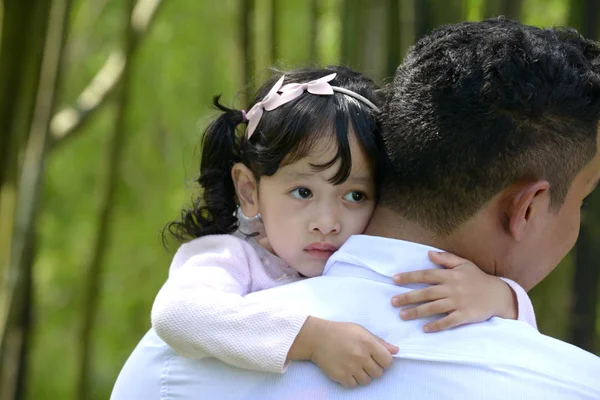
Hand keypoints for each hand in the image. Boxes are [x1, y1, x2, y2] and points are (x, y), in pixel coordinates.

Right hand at [288, 317, 398, 387]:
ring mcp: (351, 367)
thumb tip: (396, 351)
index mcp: (368, 343)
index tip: (377, 358)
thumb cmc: (341, 332)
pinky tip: (347, 370)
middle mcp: (361, 356)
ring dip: (363, 375)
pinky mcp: (341, 376)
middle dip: (373, 368)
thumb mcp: (361, 331)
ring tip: (354, 365)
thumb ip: (379, 342)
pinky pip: (354, 385)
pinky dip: (351, 380)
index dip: (384, 361)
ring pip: (367, 381)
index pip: (388, 361)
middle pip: (378, 373)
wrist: (317, 337)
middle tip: (363, 361)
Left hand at [390, 251, 516, 332]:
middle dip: (408, 297)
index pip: (426, 275)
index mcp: (450, 275)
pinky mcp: (465, 315)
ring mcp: (458, 303)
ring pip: (434, 308)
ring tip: (402, 315)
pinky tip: (425, 328)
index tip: (394, 279)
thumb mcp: (464, 264)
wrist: (499, 294)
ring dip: (417, 312)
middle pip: (426, 293)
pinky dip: (437, 325)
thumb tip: (428, 253)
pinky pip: (448, 321)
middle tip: (393, 302)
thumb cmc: (478, 278)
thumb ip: (446, 259)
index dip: (409, 277)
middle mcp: (452, 288)